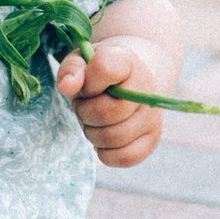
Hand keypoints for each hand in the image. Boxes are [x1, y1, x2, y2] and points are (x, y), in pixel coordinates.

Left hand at [57, 37, 165, 167]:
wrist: (132, 80)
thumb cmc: (99, 73)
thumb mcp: (81, 62)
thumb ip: (71, 70)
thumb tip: (66, 86)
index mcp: (126, 61)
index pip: (104, 69)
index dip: (87, 82)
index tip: (87, 85)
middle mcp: (146, 88)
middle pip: (105, 112)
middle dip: (84, 112)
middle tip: (85, 104)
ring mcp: (153, 116)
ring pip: (112, 138)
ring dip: (92, 132)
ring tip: (94, 119)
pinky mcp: (152, 140)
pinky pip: (123, 157)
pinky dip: (106, 152)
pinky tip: (104, 135)